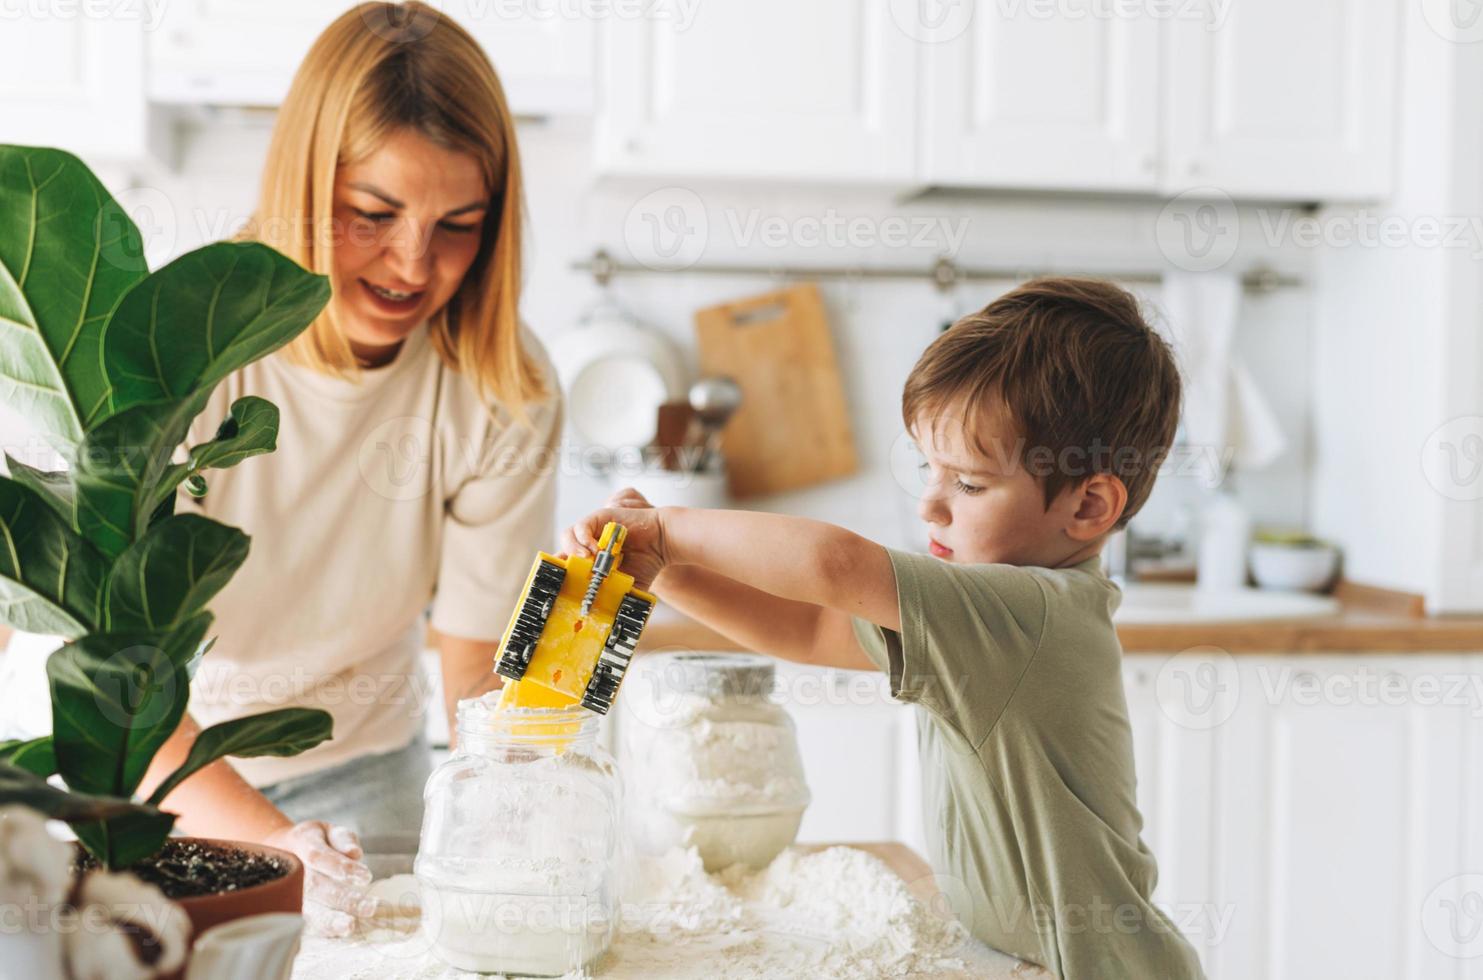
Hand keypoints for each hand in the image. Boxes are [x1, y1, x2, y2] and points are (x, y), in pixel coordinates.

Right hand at [265, 820, 374, 936]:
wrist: (279, 852)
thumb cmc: (314, 841)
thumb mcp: (327, 830)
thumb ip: (342, 839)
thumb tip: (355, 853)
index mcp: (300, 843)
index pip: (318, 856)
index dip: (341, 867)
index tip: (366, 877)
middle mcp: (290, 869)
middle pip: (314, 886)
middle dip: (343, 899)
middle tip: (370, 907)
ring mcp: (286, 891)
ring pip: (304, 908)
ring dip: (328, 920)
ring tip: (350, 927)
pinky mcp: (288, 908)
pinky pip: (302, 921)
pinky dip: (319, 929)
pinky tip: (339, 933)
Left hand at [561, 487, 667, 591]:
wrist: (662, 545)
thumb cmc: (646, 566)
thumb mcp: (628, 587)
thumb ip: (617, 600)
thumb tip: (611, 623)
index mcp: (592, 562)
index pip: (567, 565)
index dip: (560, 573)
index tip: (560, 585)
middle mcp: (589, 545)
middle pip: (563, 550)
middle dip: (563, 562)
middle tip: (571, 574)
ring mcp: (594, 530)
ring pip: (569, 535)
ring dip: (574, 549)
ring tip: (586, 559)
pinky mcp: (600, 518)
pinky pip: (583, 525)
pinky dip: (584, 537)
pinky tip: (594, 548)